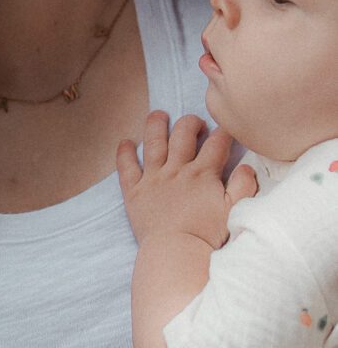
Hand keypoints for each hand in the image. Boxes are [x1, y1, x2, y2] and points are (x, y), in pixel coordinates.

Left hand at [117, 110, 256, 249]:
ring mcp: (154, 178)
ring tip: (159, 115)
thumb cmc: (208, 238)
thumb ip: (243, 187)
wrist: (176, 255)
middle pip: (183, 134)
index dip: (223, 132)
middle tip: (196, 123)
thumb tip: (247, 166)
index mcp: (203, 174)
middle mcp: (177, 169)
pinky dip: (124, 152)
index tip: (226, 128)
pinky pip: (126, 166)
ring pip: (153, 142)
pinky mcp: (135, 192)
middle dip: (191, 123)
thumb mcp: (234, 212)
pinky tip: (125, 142)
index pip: (216, 143)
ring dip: (156, 124)